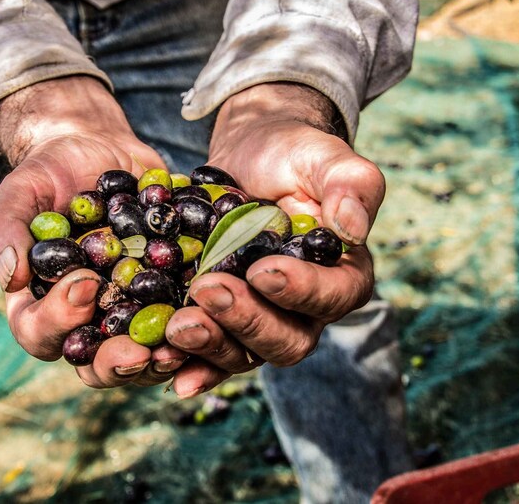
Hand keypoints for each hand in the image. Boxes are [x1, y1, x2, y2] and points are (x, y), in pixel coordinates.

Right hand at [0, 77, 188, 386]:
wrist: (99, 151)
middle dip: (118, 362)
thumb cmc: (49, 175)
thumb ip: (5, 231)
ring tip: (182, 343)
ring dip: (163, 357)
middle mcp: (87, 322)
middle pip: (97, 365)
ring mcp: (131, 313)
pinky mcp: (169, 296)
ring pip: (146, 355)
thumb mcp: (20, 193)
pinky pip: (185, 321)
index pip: (41, 334)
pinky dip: (200, 323)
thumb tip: (10, 278)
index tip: (85, 286)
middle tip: (141, 350)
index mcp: (42, 307)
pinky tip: (217, 311)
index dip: (61, 322)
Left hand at [165, 83, 384, 395]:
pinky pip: (209, 354)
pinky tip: (165, 365)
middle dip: (247, 320)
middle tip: (208, 290)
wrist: (250, 156)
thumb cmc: (294, 154)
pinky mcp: (222, 321)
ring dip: (211, 345)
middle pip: (288, 339)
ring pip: (245, 354)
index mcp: (343, 275)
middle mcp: (306, 310)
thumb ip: (350, 185)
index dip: (301, 290)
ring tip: (177, 326)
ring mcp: (261, 320)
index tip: (263, 269)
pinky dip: (190, 363)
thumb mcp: (325, 157)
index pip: (333, 296)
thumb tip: (353, 227)